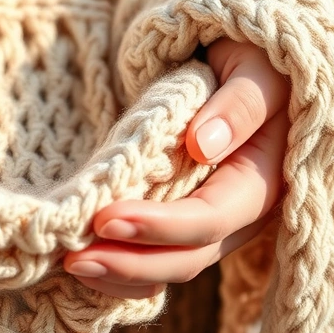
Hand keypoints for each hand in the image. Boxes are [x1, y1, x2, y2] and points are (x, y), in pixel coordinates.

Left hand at [64, 39, 288, 298]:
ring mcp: (218, 225)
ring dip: (122, 275)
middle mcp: (244, 214)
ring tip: (71, 266)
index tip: (105, 220)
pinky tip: (87, 267)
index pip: (210, 218)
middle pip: (189, 257)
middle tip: (73, 260)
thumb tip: (204, 144)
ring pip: (172, 267)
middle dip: (130, 264)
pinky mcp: (191, 223)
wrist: (252, 61)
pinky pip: (161, 260)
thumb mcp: (255, 66)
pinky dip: (125, 272)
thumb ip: (238, 103)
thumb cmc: (254, 57)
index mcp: (262, 179)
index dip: (159, 227)